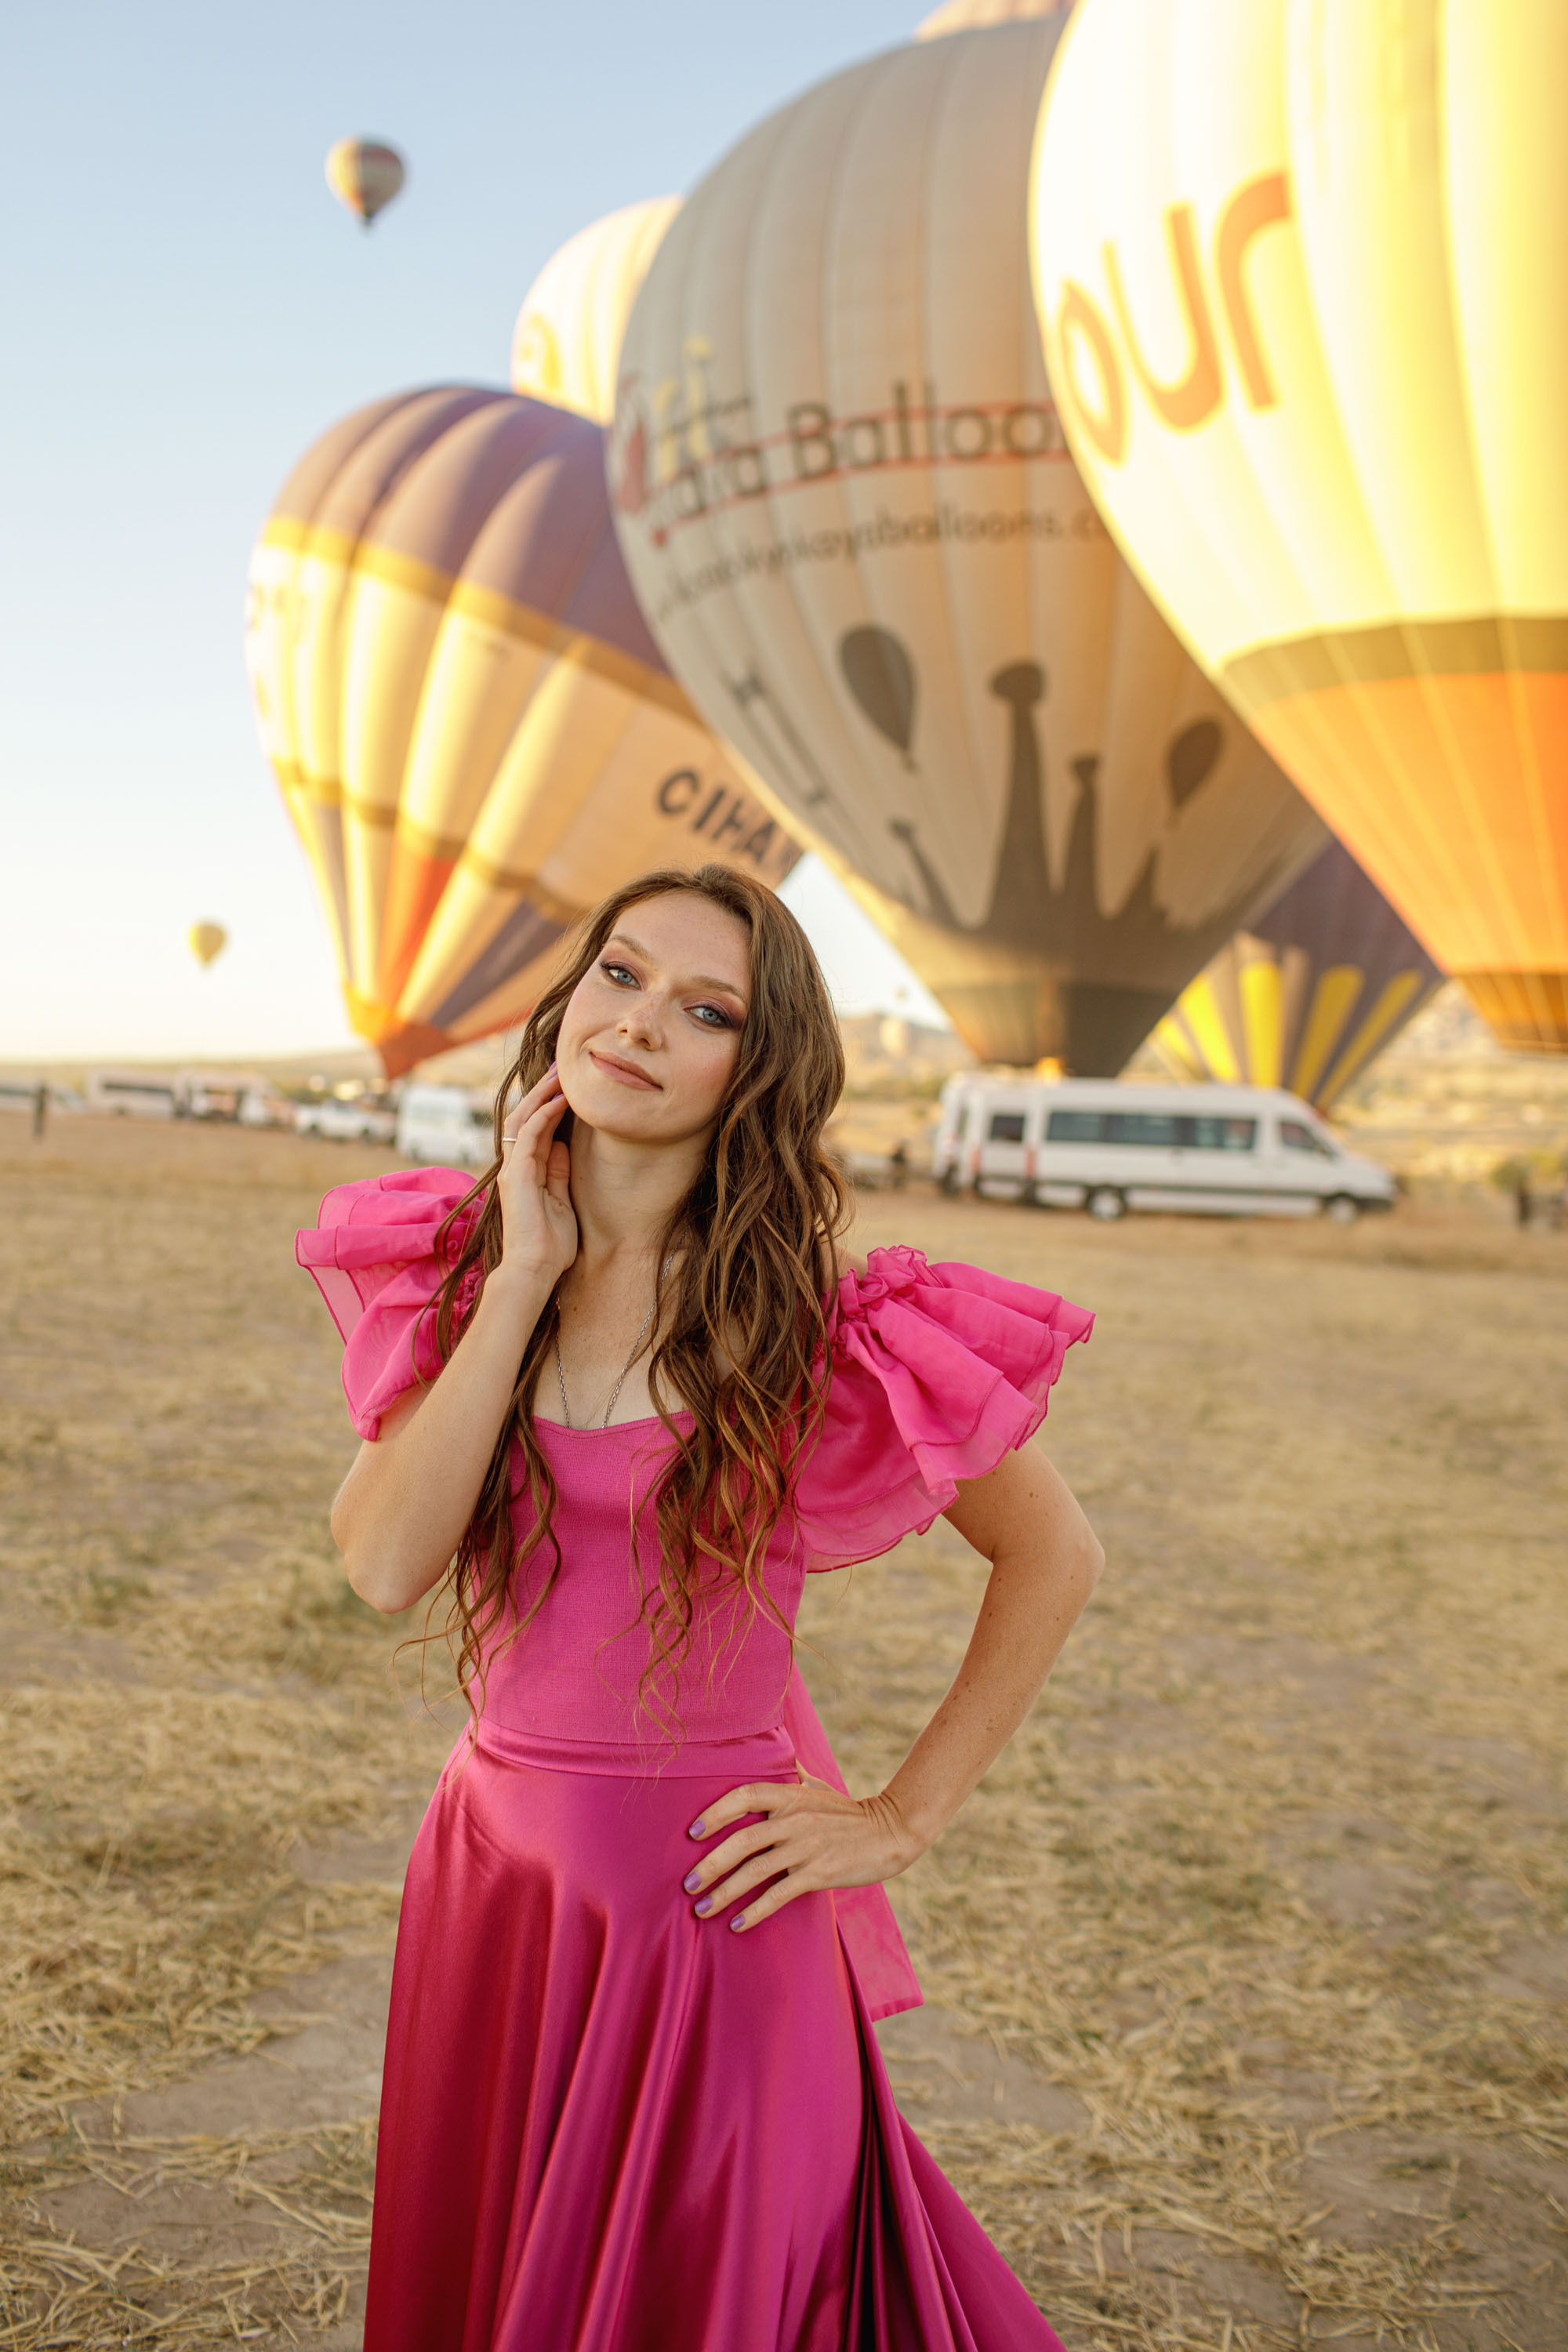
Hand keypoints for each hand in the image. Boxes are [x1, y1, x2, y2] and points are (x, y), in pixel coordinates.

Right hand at [496, 1066, 576, 1287]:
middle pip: (524, 1117)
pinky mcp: (517, 1175)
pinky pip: (528, 1135)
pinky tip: (561, 1100)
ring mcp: (513, 1169)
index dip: (549, 1105)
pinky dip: (544, 1114)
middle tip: (561, 1068)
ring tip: (560, 1074)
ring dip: (541, 1095)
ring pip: (522, 1119)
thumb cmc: (550, 1244)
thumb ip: (558, 1172)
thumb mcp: (561, 1200)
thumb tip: (564, 1145)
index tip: (567, 1084)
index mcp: (526, 1172)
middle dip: (541, 1091)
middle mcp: (515, 1167)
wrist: (535, 1270)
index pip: (535, 1129)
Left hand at [680, 1772, 923, 1934]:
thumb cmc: (848, 1812)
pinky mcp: (820, 1872)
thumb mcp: (818, 1787)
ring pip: (756, 1870)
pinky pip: (780, 1894)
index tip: (692, 1832)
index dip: (715, 1812)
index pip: (745, 1795)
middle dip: (711, 1864)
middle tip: (688, 1884)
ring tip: (701, 1910)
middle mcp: (794, 1818)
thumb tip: (775, 1757)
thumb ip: (792, 1775)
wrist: (890, 1832)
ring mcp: (807, 1846)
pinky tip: (737, 1923)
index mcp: (791, 1795)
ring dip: (725, 1892)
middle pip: (743, 1839)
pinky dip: (755, 1910)